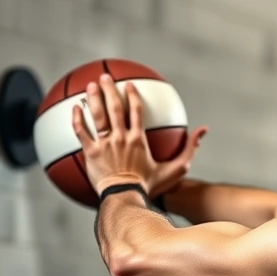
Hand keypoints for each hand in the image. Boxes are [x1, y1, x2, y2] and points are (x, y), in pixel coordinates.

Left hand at [71, 74, 206, 198]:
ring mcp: (105, 144)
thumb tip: (202, 131)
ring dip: (94, 98)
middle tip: (106, 77)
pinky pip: (81, 132)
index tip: (129, 85)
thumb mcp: (175, 170)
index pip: (136, 111)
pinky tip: (75, 108)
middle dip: (110, 89)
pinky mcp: (91, 153)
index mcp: (139, 139)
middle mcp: (121, 138)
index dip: (133, 95)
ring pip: (98, 115)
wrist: (126, 198)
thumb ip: (190, 149)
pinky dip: (77, 118)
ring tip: (91, 85)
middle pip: (114, 107)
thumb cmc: (150, 186)